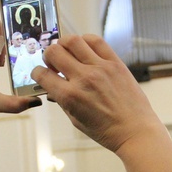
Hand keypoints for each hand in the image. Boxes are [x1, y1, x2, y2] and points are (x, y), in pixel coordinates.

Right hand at [32, 34, 162, 152]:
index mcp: (70, 97)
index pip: (42, 75)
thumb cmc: (107, 131)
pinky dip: (85, 41)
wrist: (135, 130)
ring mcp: (100, 68)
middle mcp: (83, 79)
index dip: (36, 73)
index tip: (40, 74)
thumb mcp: (77, 121)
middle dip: (48, 56)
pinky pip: (96, 41)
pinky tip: (84, 48)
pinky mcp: (115, 63)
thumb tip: (53, 89)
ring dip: (64, 44)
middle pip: (54, 52)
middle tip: (53, 62)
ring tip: (67, 52)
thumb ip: (62, 102)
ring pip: (73, 41)